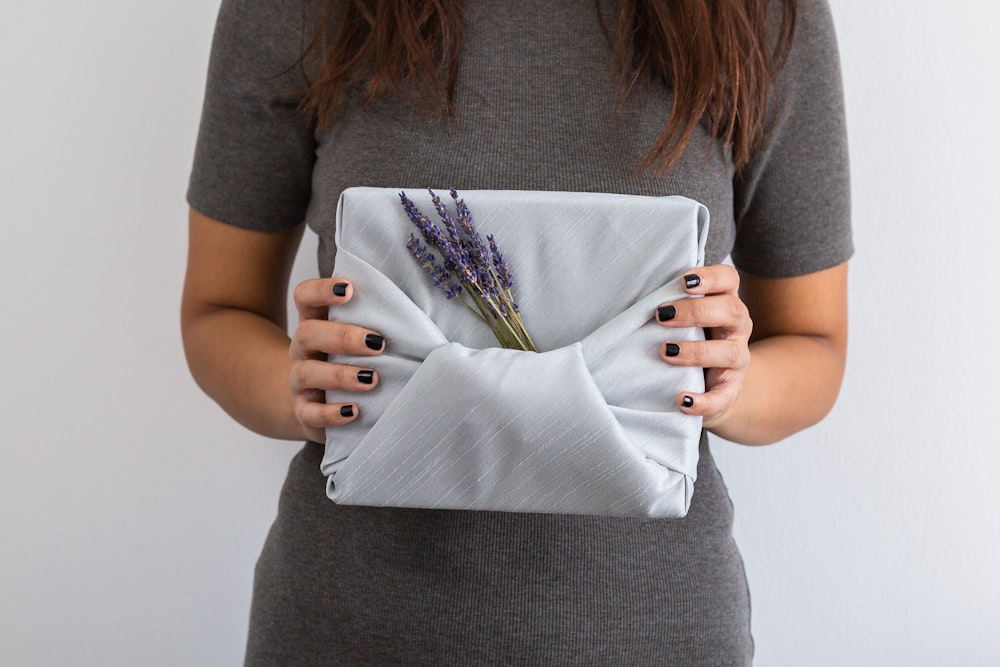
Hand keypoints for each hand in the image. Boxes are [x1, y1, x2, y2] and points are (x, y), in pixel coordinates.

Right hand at [289, 277, 384, 442]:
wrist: (324, 407)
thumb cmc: (355, 362)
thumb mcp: (362, 339)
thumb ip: (380, 324)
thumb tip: (425, 316)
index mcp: (316, 322)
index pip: (305, 296)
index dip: (321, 290)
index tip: (349, 290)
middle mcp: (303, 349)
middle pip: (307, 333)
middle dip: (343, 337)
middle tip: (378, 343)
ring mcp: (299, 381)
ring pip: (306, 373)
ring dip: (340, 375)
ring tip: (371, 380)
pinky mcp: (304, 411)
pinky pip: (309, 412)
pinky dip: (330, 413)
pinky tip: (353, 411)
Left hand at [655, 265, 751, 431]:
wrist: (712, 385)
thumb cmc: (687, 339)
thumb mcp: (682, 319)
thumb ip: (668, 304)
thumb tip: (628, 296)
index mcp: (724, 302)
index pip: (729, 279)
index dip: (711, 277)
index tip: (684, 281)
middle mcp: (736, 328)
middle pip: (731, 311)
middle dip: (696, 311)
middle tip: (662, 315)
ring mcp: (737, 360)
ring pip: (730, 352)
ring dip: (697, 352)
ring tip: (666, 352)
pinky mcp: (731, 390)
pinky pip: (723, 397)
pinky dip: (704, 401)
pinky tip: (682, 400)